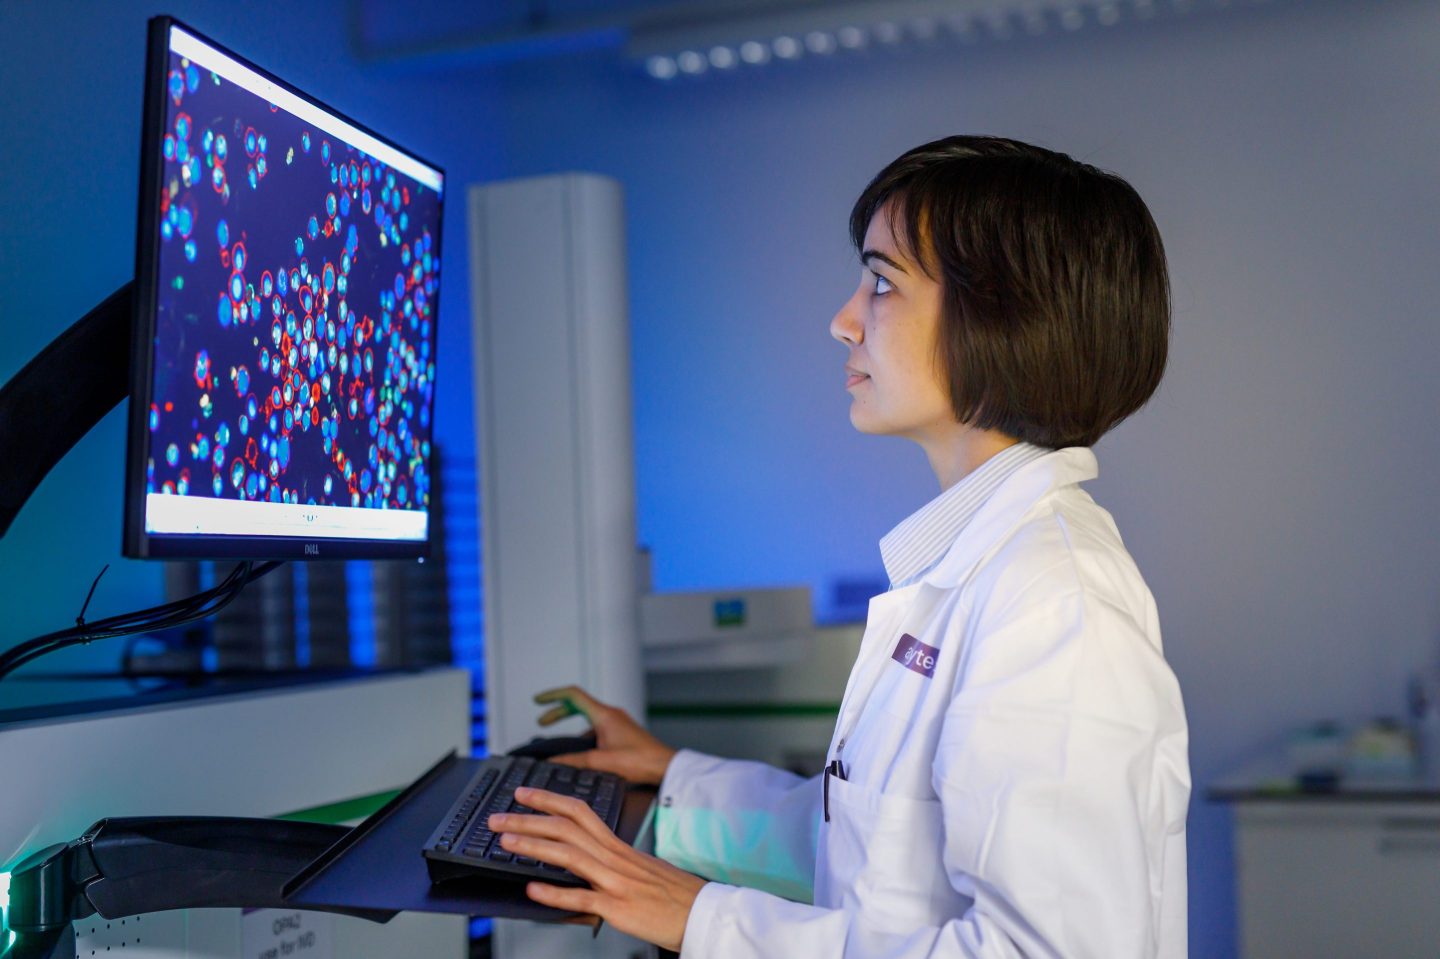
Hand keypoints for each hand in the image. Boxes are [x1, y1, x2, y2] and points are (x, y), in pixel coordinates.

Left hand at [490, 787, 705, 951]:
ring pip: (569, 855)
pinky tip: (533, 888)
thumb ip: (610, 863)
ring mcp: (615, 881)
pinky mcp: (618, 907)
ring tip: (506, 842)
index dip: (548, 799)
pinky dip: (554, 893)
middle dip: (528, 819)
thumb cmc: (674, 893)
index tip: (523, 793)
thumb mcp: (640, 869)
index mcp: (618, 846)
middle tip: (498, 818)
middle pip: (566, 827)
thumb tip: (582, 866)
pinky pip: (582, 898)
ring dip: (533, 846)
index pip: (578, 811)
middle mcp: (614, 857)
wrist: (704, 912)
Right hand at [534, 685, 676, 785]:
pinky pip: (597, 730)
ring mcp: (616, 723)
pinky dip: (584, 738)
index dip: (553, 696)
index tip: (537, 701)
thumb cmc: (639, 761)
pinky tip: (581, 756)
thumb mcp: (601, 762)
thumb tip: (552, 762)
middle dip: (558, 712)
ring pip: (587, 719)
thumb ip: (574, 761)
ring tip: (559, 747)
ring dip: (572, 729)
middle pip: (577, 705)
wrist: (664, 767)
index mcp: (604, 715)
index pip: (573, 695)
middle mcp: (610, 714)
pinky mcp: (621, 733)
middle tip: (542, 723)